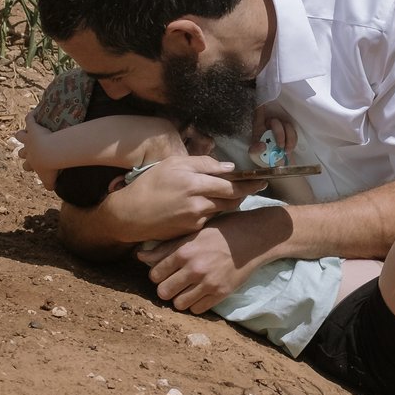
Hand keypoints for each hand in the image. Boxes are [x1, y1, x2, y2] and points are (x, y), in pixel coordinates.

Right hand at [12, 115, 58, 190]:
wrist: (50, 152)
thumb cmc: (51, 167)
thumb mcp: (50, 180)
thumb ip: (50, 185)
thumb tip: (52, 190)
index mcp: (32, 163)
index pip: (26, 166)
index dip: (28, 166)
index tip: (32, 166)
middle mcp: (27, 150)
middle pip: (21, 151)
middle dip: (23, 151)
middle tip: (27, 150)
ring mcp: (29, 138)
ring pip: (20, 135)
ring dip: (22, 135)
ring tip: (25, 133)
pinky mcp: (33, 127)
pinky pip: (29, 119)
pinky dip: (31, 116)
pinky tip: (35, 112)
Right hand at [95, 155, 264, 240]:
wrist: (131, 214)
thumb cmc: (150, 184)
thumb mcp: (173, 164)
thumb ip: (203, 164)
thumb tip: (229, 169)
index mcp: (193, 182)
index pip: (231, 184)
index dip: (249, 183)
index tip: (262, 180)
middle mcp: (198, 202)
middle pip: (232, 199)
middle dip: (244, 193)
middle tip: (255, 187)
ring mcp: (196, 218)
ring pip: (222, 209)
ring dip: (228, 202)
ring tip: (229, 194)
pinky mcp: (192, 230)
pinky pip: (210, 218)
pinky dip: (213, 211)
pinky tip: (208, 206)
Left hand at [137, 224, 253, 313]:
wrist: (252, 238)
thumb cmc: (220, 232)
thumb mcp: (192, 234)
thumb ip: (165, 248)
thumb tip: (139, 256)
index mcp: (184, 252)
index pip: (155, 274)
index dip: (157, 275)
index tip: (164, 272)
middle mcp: (194, 269)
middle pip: (164, 292)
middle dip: (166, 289)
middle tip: (173, 283)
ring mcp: (208, 283)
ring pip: (179, 304)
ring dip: (180, 298)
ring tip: (186, 289)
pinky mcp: (221, 293)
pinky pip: (197, 309)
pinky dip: (195, 303)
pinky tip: (199, 293)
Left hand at [252, 103, 296, 156]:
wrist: (277, 164)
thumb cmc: (263, 157)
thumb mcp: (255, 156)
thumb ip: (255, 151)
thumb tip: (262, 145)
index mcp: (258, 128)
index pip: (258, 113)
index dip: (261, 107)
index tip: (265, 105)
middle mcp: (269, 125)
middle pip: (274, 120)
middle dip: (279, 133)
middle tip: (280, 146)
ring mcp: (281, 128)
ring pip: (287, 125)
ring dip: (288, 139)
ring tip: (285, 151)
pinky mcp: (290, 132)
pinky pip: (294, 132)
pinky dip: (292, 142)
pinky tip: (288, 150)